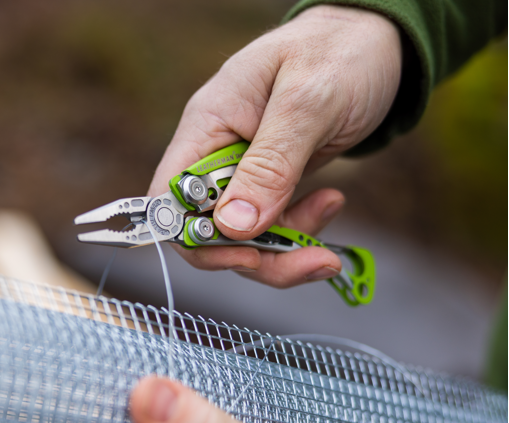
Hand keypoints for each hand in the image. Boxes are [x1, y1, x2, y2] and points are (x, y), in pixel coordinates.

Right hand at [149, 5, 400, 286]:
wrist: (376, 41)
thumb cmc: (338, 52)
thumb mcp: (308, 102)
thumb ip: (270, 164)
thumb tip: (233, 225)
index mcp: (206, 126)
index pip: (169, 199)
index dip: (194, 237)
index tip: (244, 253)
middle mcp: (216, 153)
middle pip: (206, 230)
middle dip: (255, 255)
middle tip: (310, 259)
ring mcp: (244, 170)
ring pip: (241, 237)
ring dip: (284, 251)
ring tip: (328, 244)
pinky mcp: (271, 182)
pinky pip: (270, 227)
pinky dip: (300, 233)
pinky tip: (330, 204)